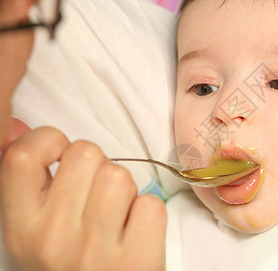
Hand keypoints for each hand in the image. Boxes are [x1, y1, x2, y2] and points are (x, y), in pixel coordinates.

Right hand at [0, 127, 166, 269]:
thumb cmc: (68, 267)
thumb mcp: (33, 232)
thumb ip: (28, 183)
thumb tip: (20, 127)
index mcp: (23, 228)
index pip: (23, 157)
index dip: (48, 141)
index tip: (60, 153)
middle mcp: (55, 239)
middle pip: (85, 155)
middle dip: (97, 165)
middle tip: (95, 194)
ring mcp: (97, 251)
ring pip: (120, 175)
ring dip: (124, 190)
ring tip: (116, 216)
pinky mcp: (137, 260)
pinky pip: (151, 204)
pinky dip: (147, 213)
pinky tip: (134, 232)